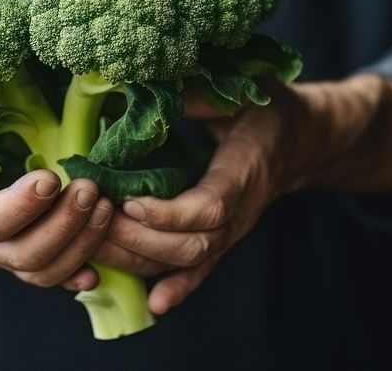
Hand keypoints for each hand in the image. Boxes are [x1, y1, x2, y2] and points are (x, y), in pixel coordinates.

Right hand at [0, 87, 113, 290]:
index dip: (21, 206)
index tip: (51, 177)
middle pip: (22, 254)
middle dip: (62, 225)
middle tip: (90, 189)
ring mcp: (7, 255)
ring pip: (42, 271)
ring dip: (80, 245)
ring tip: (106, 208)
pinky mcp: (30, 258)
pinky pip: (54, 277)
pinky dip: (77, 275)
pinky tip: (99, 267)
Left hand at [94, 75, 391, 314]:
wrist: (299, 141)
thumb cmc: (264, 109)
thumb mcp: (236, 91)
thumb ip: (194, 95)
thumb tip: (140, 86)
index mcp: (245, 171)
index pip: (208, 207)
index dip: (169, 212)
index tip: (129, 200)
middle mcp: (241, 211)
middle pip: (191, 243)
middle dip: (138, 238)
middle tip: (93, 218)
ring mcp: (233, 231)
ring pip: (186, 260)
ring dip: (139, 259)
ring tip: (94, 246)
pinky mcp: (224, 239)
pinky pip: (200, 271)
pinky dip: (178, 289)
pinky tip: (153, 305)